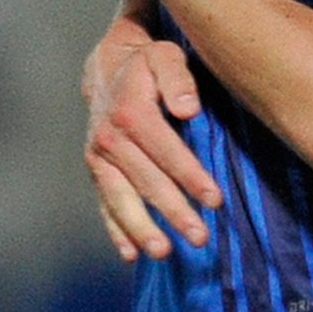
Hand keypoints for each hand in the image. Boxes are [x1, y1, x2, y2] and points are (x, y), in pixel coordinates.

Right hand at [82, 17, 220, 260]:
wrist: (108, 67)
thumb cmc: (148, 62)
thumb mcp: (166, 57)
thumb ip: (178, 78)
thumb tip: (188, 108)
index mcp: (132, 114)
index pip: (168, 153)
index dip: (192, 178)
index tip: (216, 201)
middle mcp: (110, 140)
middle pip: (147, 183)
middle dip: (174, 212)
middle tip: (200, 238)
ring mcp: (99, 158)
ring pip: (122, 200)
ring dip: (142, 229)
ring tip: (165, 252)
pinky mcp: (96, 170)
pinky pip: (105, 205)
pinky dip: (116, 230)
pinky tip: (131, 254)